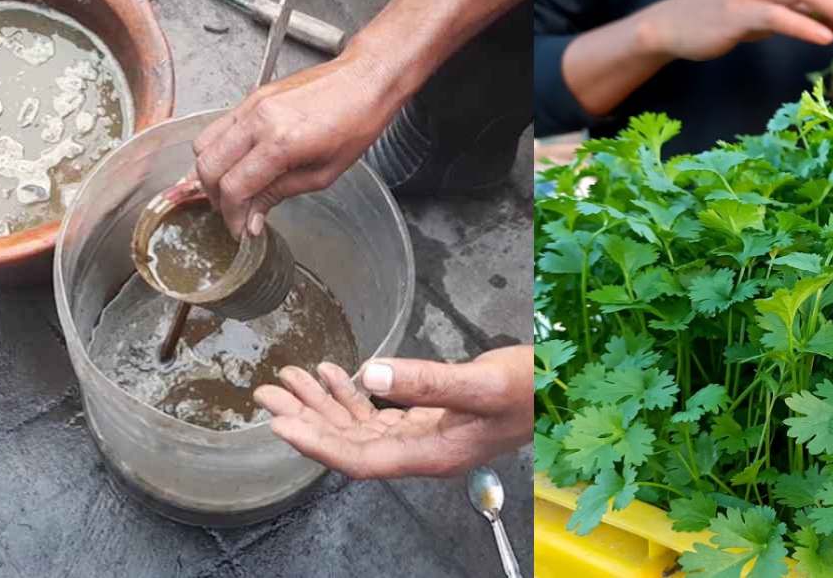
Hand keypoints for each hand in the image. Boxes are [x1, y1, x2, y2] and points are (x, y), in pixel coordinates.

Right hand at [191, 51, 404, 237]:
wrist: (364, 79)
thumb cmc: (357, 122)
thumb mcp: (324, 173)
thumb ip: (280, 193)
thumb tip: (254, 215)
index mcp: (281, 142)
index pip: (235, 187)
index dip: (233, 216)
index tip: (241, 230)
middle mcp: (259, 120)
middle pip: (209, 167)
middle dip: (216, 198)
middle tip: (234, 214)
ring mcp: (251, 104)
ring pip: (204, 145)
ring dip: (211, 174)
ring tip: (234, 191)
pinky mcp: (251, 97)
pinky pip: (218, 127)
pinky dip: (219, 151)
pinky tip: (238, 164)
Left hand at [254, 346, 533, 478]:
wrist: (564, 389)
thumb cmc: (532, 390)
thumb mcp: (482, 383)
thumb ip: (428, 381)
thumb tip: (371, 375)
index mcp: (432, 454)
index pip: (360, 459)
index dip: (317, 444)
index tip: (280, 425)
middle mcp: (423, 451)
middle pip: (351, 444)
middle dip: (307, 419)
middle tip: (268, 393)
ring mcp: (427, 435)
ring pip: (361, 426)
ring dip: (323, 404)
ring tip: (289, 379)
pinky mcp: (432, 417)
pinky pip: (381, 412)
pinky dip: (354, 393)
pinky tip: (335, 374)